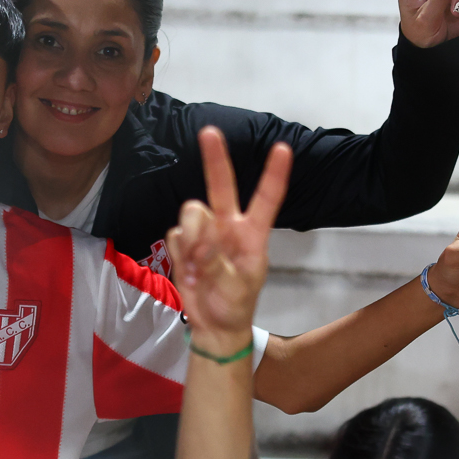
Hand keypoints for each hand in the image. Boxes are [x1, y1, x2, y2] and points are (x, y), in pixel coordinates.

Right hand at [168, 129, 289, 353]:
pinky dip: (179, 253)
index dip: (274, 174)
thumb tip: (198, 242)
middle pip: (221, 186)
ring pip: (191, 214)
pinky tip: (189, 273)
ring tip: (199, 268)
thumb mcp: (236, 286)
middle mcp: (228, 226)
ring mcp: (204, 233)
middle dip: (215, 159)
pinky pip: (175, 235)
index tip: (283, 148)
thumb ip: (216, 262)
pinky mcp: (184, 244)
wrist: (214, 326)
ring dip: (192, 238)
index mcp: (252, 233)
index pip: (266, 198)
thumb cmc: (235, 304)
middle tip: (209, 132)